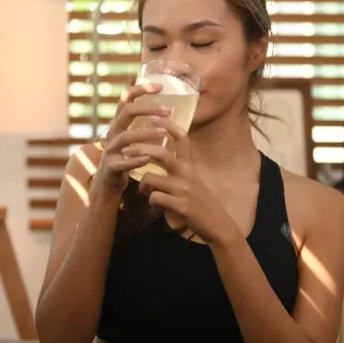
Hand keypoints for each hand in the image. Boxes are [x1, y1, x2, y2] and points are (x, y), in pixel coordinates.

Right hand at [92, 83, 171, 195]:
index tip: (160, 86)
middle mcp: (113, 132)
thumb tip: (165, 108)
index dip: (141, 89)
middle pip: (127, 112)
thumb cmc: (125, 156)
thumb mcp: (131, 136)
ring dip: (146, 133)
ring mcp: (111, 149)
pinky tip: (148, 158)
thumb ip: (141, 124)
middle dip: (148, 108)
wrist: (109, 183)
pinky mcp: (112, 167)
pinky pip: (124, 162)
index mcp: (119, 123)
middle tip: (168, 110)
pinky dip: (136, 160)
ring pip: (126, 137)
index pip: (126, 98)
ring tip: (164, 133)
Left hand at [121, 117, 241, 246]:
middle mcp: (187, 173)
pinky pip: (155, 198)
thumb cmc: (201, 202)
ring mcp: (183, 189)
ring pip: (151, 178)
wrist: (217, 225)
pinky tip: (157, 205)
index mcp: (190, 165)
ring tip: (145, 190)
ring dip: (144, 184)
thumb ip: (177, 169)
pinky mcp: (180, 206)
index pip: (181, 138)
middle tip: (126, 150)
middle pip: (161, 154)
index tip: (152, 117)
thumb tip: (155, 160)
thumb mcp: (192, 180)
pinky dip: (151, 201)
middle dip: (140, 150)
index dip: (167, 125)